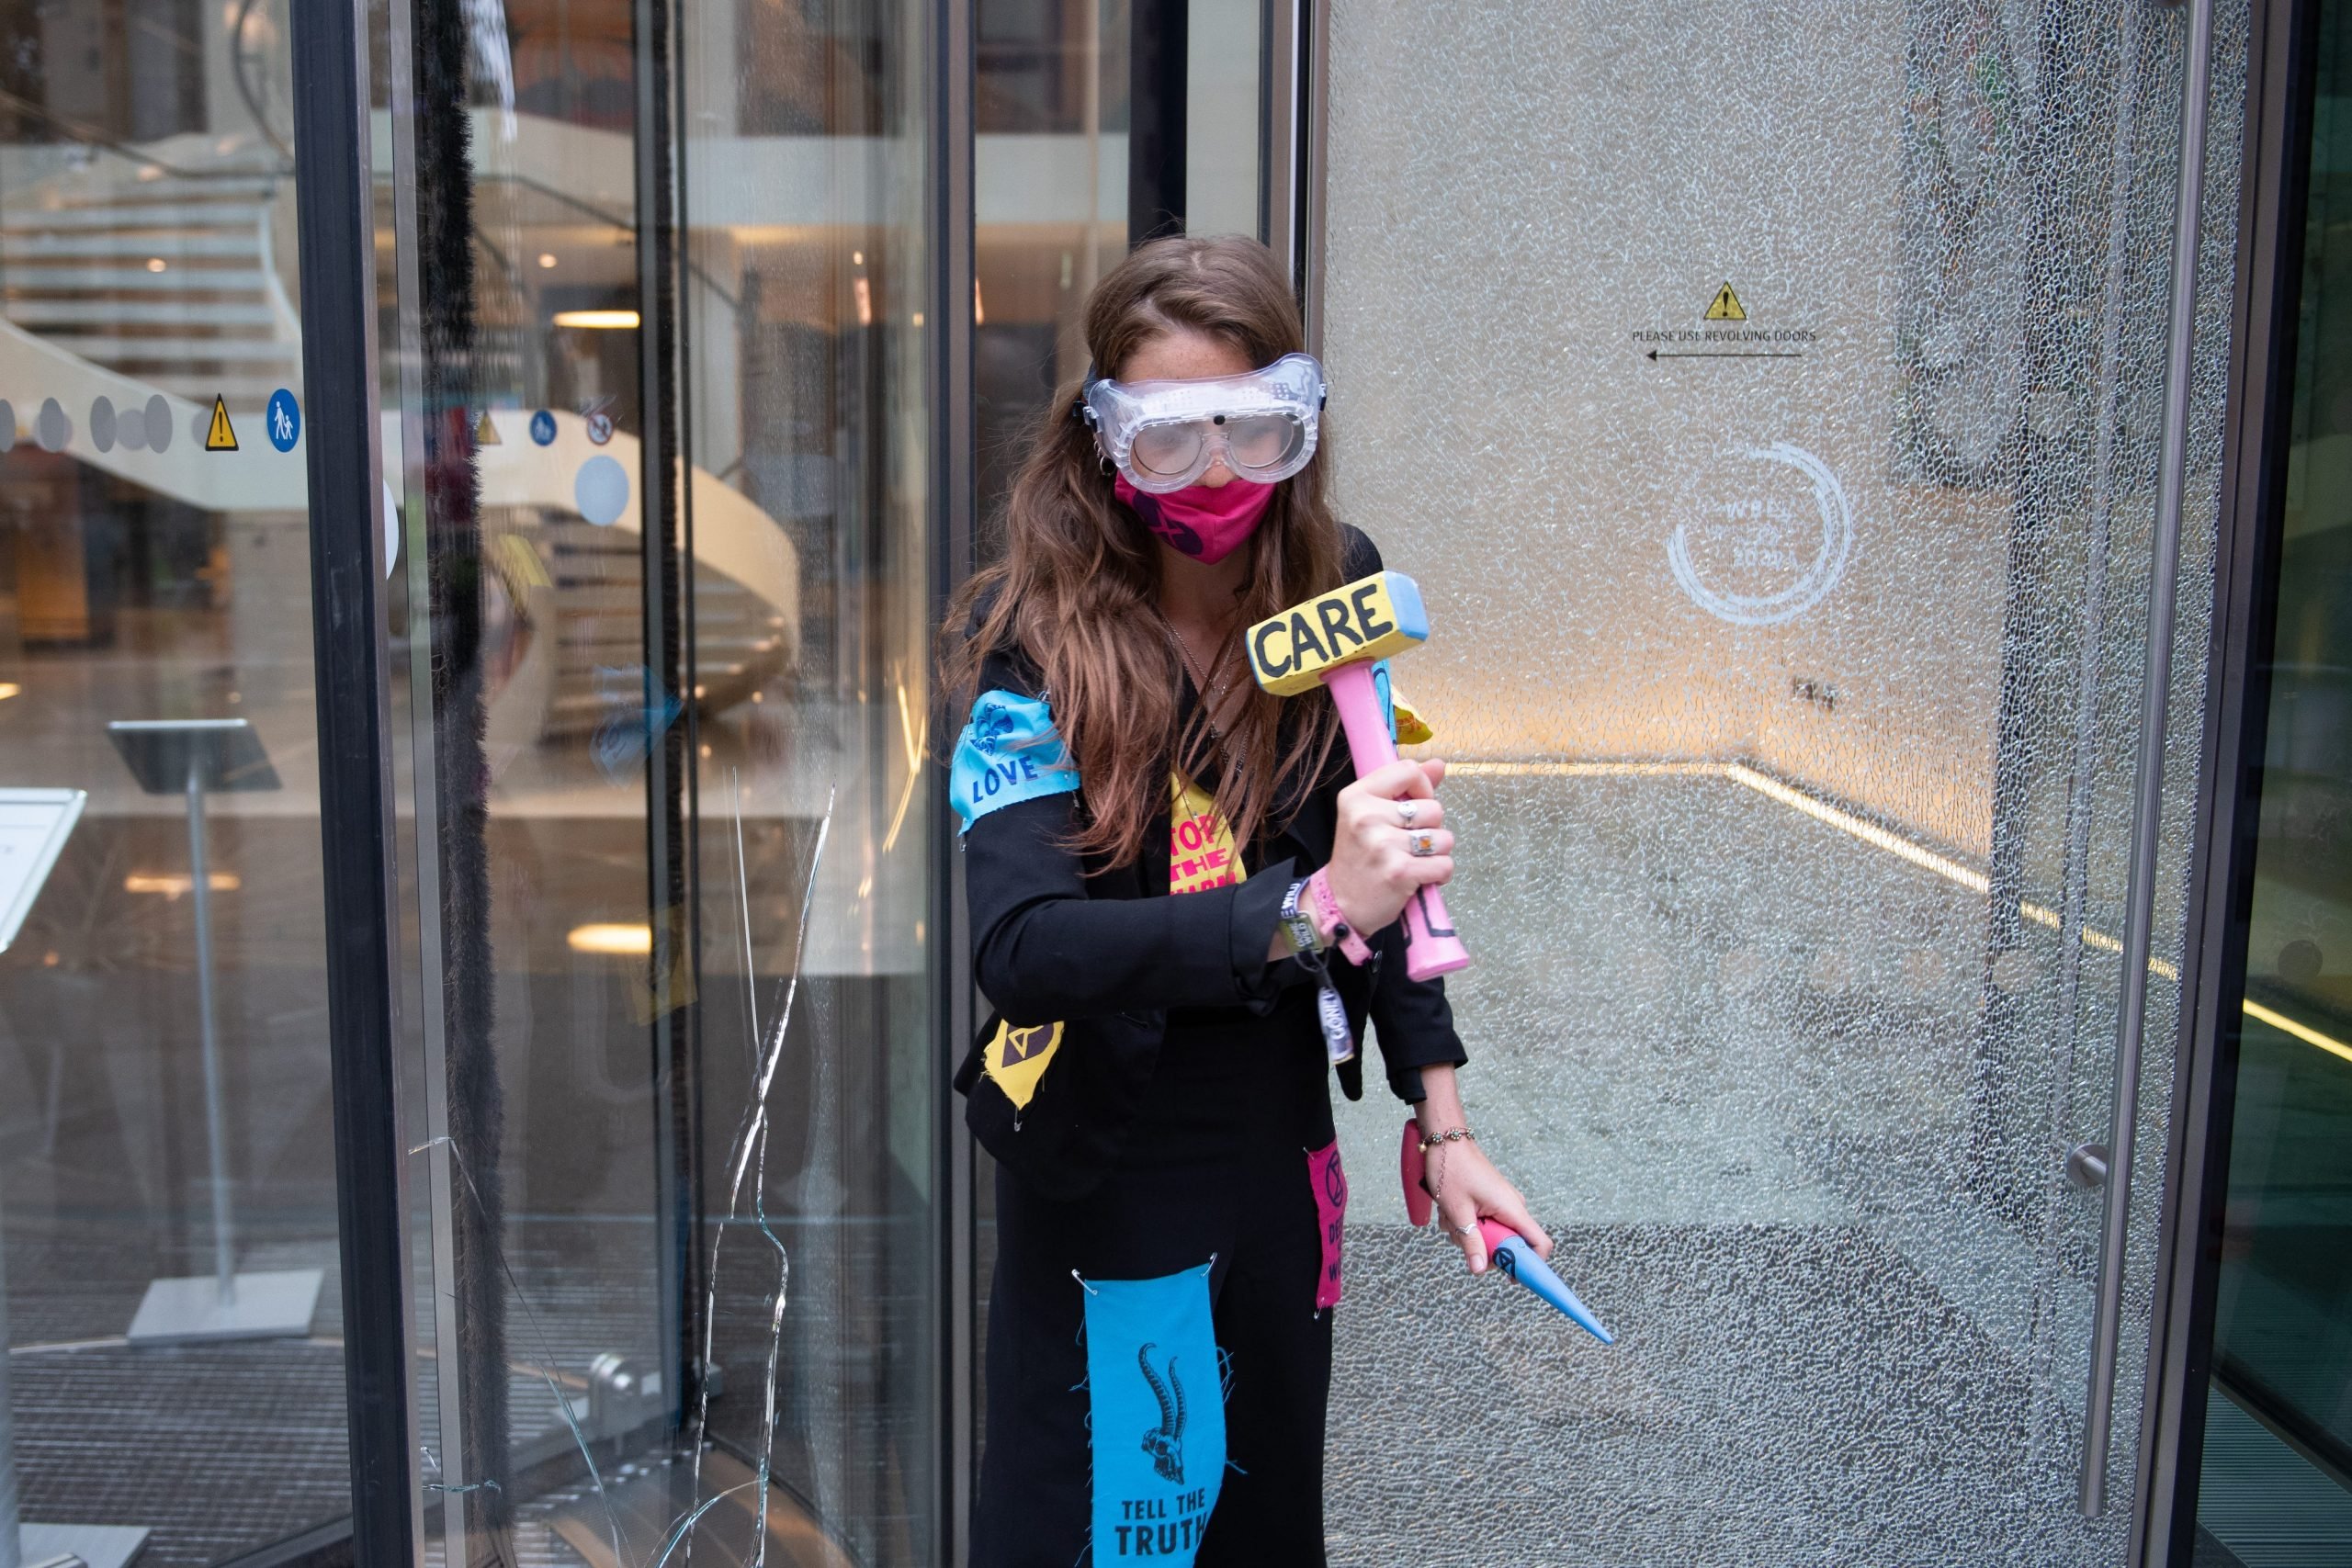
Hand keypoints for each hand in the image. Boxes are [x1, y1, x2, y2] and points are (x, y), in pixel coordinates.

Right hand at [1323, 758, 1452, 935]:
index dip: (1423, 788)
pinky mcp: (1400, 872)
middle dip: (1431, 828)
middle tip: (1407, 843)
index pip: (1409, 771)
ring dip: (1436, 853)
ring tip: (1414, 860)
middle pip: (1433, 808)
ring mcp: (1383, 845)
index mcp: (1356, 796)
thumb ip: (1405, 788)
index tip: (1414, 807)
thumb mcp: (1370, 815)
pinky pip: (1444, 865)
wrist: (1339, 903)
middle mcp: (1367, 817)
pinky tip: (1420, 877)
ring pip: (1443, 838)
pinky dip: (1439, 874)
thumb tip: (1439, 764)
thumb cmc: (1359, 857)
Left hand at [1426, 1137, 1549, 1275]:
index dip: (1531, 1265)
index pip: (1540, 1244)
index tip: (1511, 1277)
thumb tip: (1479, 1270)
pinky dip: (1465, 1222)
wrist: (1445, 1141)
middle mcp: (1513, 1207)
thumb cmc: (1452, 1170)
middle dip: (1482, 1247)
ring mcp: (1502, 1204)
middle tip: (1459, 1235)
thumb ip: (1471, 1242)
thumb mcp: (1458, 1211)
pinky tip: (1450, 1211)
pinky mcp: (1491, 1201)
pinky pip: (1483, 1223)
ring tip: (1450, 1216)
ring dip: (1468, 1233)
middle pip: (1509, 1245)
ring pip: (1491, 1235)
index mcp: (1513, 1209)